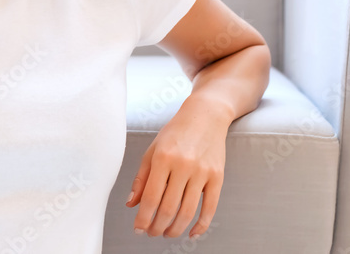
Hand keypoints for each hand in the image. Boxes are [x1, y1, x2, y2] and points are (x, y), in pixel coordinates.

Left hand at [125, 96, 228, 239]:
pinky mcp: (218, 177)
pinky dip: (201, 225)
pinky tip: (191, 234)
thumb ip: (141, 178)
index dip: (143, 218)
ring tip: (166, 233)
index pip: (150, 197)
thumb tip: (131, 204)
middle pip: (168, 208)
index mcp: (163, 158)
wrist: (205, 116)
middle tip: (151, 233)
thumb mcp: (152, 150)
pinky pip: (210, 208)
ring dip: (175, 229)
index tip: (137, 229)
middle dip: (157, 226)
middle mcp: (183, 165)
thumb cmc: (175, 133)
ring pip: (188, 212)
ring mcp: (202, 172)